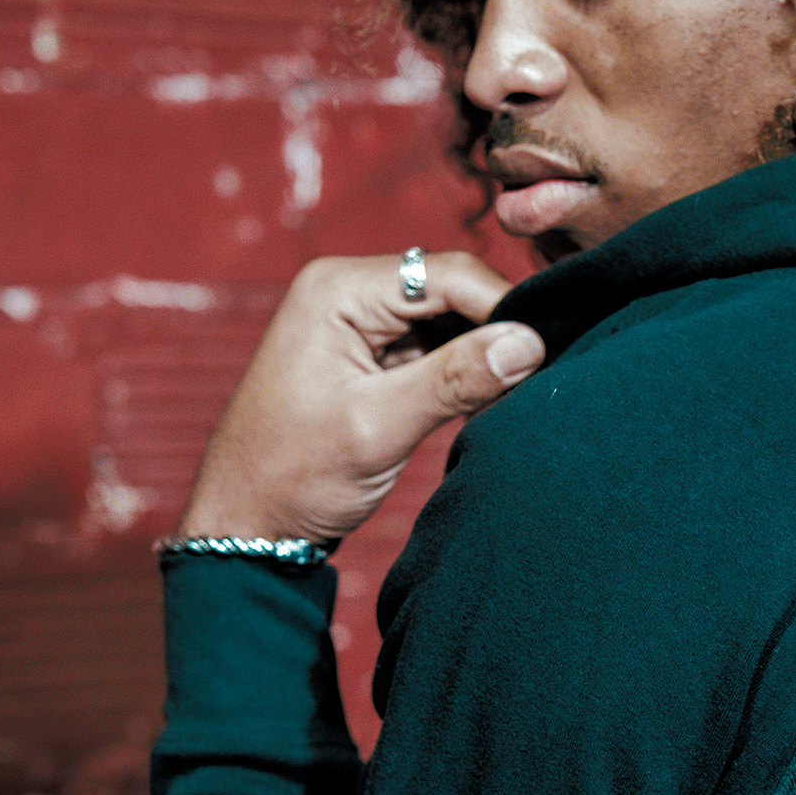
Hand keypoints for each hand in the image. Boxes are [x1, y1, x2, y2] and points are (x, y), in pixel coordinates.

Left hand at [175, 252, 544, 544]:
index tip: (548, 350)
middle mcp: (348, 290)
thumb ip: (455, 379)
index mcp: (338, 289)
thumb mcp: (379, 427)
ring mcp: (359, 321)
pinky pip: (433, 347)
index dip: (504, 307)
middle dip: (497, 327)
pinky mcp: (370, 354)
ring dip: (483, 352)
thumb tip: (529, 342)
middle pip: (451, 289)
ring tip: (516, 390)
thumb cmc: (292, 474)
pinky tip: (487, 398)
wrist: (247, 520)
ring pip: (448, 318)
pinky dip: (463, 370)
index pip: (447, 274)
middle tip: (540, 373)